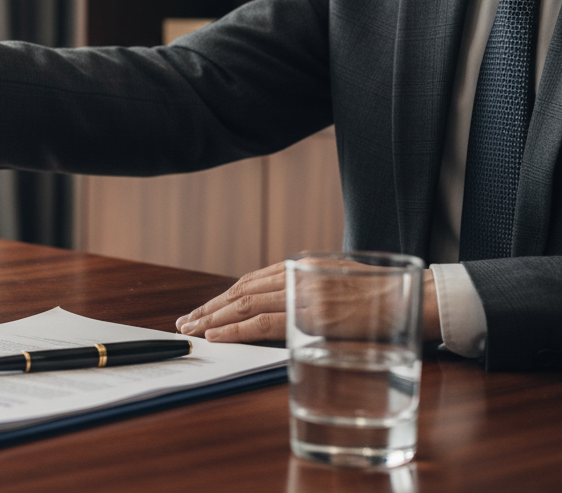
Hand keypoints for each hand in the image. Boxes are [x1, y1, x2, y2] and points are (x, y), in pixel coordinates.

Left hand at [173, 260, 441, 342]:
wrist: (416, 295)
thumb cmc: (383, 292)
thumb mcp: (339, 280)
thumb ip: (309, 287)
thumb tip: (285, 304)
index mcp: (301, 266)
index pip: (251, 281)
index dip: (224, 297)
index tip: (204, 310)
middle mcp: (297, 276)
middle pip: (241, 291)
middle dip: (210, 308)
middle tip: (185, 322)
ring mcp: (303, 295)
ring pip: (245, 305)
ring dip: (214, 318)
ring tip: (193, 329)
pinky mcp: (312, 316)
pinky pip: (265, 323)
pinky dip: (237, 329)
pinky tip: (217, 335)